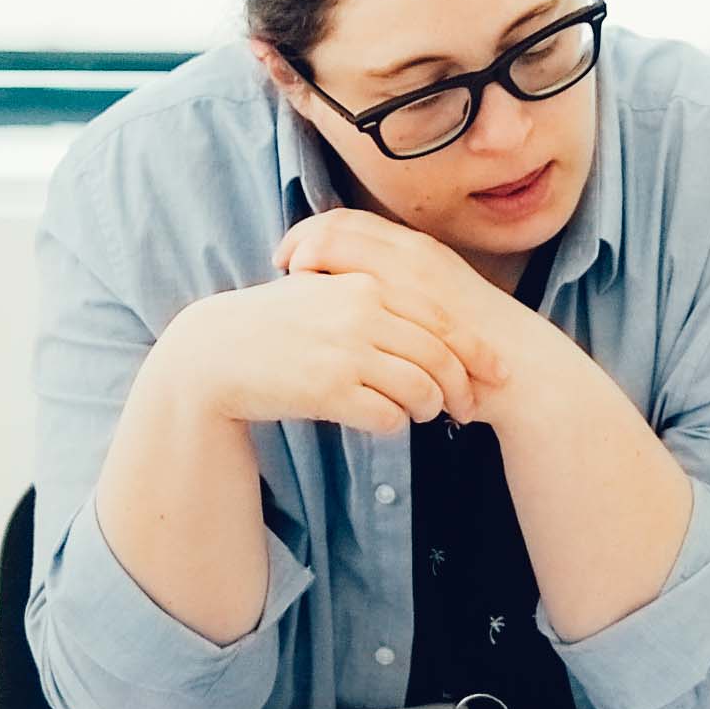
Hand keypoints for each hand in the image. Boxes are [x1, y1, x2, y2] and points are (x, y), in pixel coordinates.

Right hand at [165, 268, 486, 435]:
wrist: (214, 354)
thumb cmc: (275, 327)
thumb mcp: (324, 294)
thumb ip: (373, 299)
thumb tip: (431, 328)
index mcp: (364, 284)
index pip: (440, 318)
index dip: (474, 350)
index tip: (494, 372)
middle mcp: (361, 312)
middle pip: (439, 357)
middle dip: (460, 389)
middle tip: (464, 410)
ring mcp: (346, 352)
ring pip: (421, 389)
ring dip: (427, 409)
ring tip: (418, 414)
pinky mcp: (329, 390)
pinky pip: (388, 417)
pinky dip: (393, 424)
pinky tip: (381, 421)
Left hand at [278, 204, 522, 342]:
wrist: (525, 373)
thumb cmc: (475, 354)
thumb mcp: (432, 314)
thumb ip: (398, 300)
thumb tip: (357, 304)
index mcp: (418, 250)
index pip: (351, 222)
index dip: (312, 232)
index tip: (290, 255)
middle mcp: (415, 251)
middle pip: (340, 222)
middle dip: (300, 237)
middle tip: (279, 262)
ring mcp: (416, 272)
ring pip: (342, 238)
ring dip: (306, 252)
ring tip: (287, 277)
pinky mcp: (415, 297)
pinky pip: (357, 271)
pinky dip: (325, 278)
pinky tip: (311, 299)